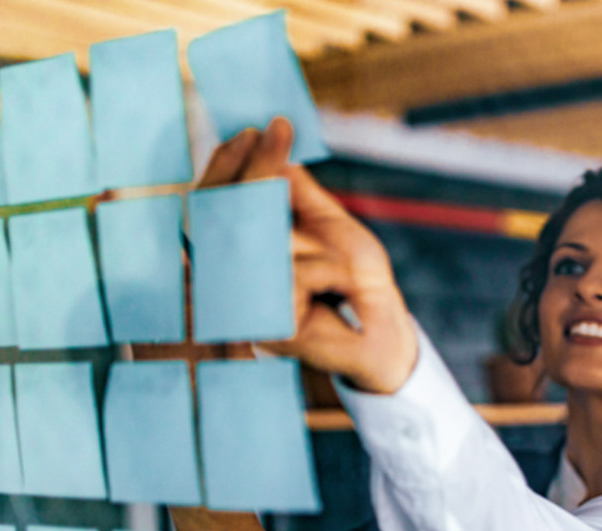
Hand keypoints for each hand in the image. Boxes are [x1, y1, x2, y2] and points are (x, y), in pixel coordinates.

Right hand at [195, 118, 418, 392]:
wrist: (383, 331)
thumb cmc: (355, 280)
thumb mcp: (329, 224)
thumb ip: (299, 193)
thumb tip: (275, 151)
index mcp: (243, 251)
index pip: (218, 202)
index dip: (229, 164)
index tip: (253, 129)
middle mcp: (233, 276)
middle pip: (227, 212)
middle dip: (256, 169)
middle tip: (277, 130)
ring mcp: (246, 301)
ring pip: (266, 239)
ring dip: (314, 238)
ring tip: (343, 263)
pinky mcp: (268, 323)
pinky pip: (299, 272)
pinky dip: (331, 269)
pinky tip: (342, 287)